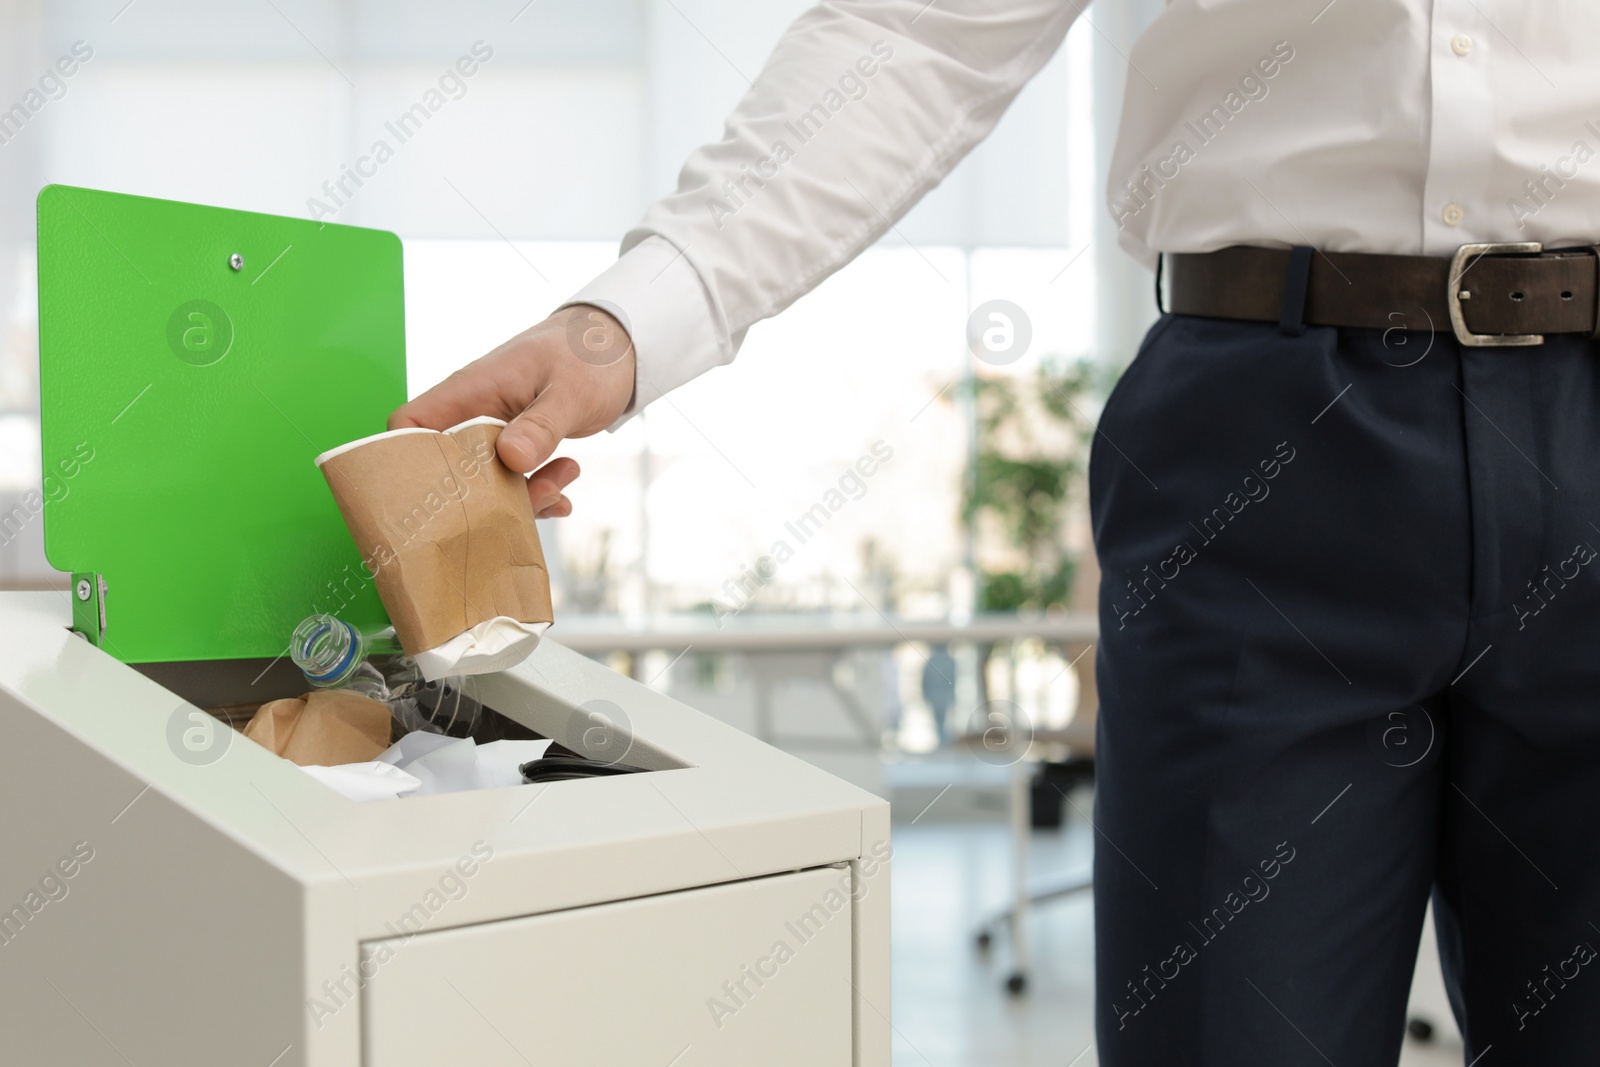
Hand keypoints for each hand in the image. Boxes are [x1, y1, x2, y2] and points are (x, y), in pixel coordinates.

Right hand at [389, 304, 635, 517]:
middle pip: (448, 468)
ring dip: (521, 497)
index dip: (410, 463)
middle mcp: (474, 412)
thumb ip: (541, 425)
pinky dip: (537, 494)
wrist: (618, 347)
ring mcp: (495, 431)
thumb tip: (511, 457)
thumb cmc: (588, 354)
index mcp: (471, 390)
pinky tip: (564, 494)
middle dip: (484, 497)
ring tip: (563, 482)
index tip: (445, 495)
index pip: (409, 426)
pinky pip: (513, 481)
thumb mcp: (571, 391)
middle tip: (534, 495)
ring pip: (484, 482)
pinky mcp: (517, 446)